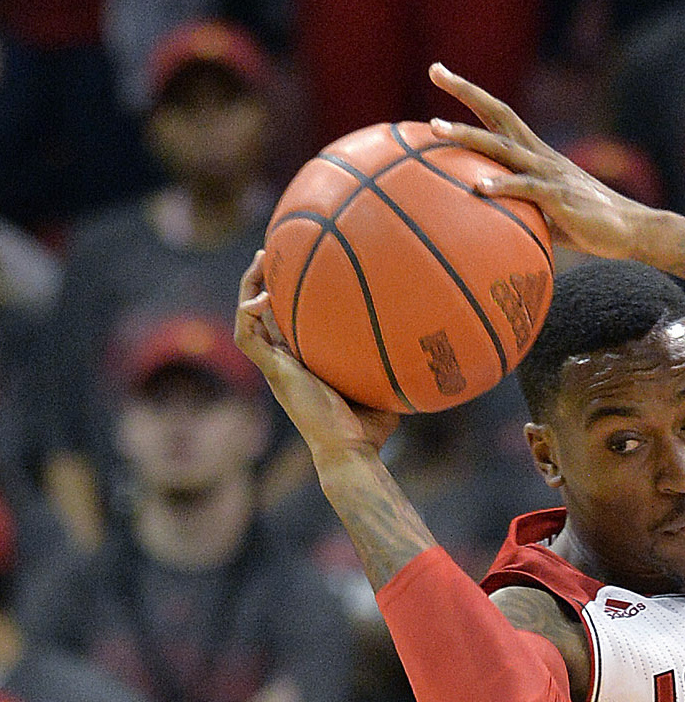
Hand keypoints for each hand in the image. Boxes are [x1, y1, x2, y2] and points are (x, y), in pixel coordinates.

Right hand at [236, 255, 399, 460]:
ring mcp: (276, 367)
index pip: (289, 320)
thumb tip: (419, 342)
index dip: (289, 293)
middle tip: (275, 250)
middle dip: (265, 278)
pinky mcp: (273, 373)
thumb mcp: (380, 384)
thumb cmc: (371, 429)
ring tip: (264, 258)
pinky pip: (248, 337)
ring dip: (249, 286)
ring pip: (248, 317)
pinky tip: (261, 296)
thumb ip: (387, 361)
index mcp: (305, 362)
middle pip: (264, 310)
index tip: (300, 264)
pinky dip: (248, 314)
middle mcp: (286, 361)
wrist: (351, 451)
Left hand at [428, 64, 644, 259]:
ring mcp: (550, 174)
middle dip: (465, 91)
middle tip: (435, 70)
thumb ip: (521, 207)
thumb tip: (494, 222)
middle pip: (498, 115)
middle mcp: (540, 155)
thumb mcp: (548, 211)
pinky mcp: (560, 197)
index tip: (441, 73)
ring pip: (502, 147)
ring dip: (468, 136)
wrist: (631, 230)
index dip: (471, 94)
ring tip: (436, 129)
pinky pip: (526, 188)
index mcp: (536, 154)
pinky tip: (479, 188)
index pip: (500, 115)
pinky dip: (502, 186)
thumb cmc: (588, 224)